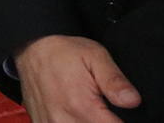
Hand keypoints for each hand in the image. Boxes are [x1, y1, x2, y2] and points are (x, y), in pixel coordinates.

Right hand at [15, 35, 140, 121]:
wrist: (31, 48)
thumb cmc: (64, 52)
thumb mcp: (95, 56)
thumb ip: (114, 80)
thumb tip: (133, 101)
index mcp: (82, 107)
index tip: (121, 114)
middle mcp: (64, 121)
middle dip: (105, 122)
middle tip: (105, 110)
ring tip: (91, 111)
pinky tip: (77, 115)